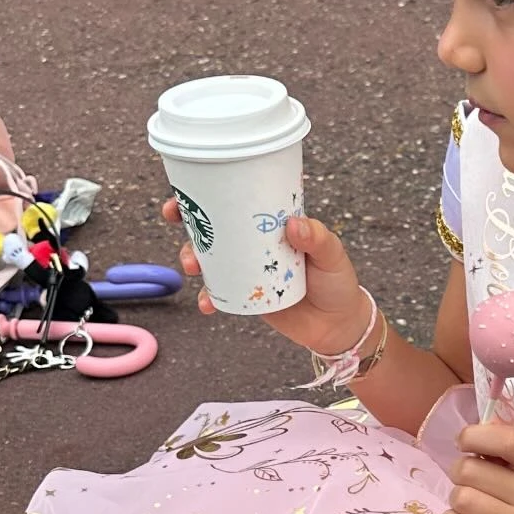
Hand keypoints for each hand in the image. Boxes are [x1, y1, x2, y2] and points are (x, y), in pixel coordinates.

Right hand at [161, 195, 372, 357]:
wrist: (338, 326)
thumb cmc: (338, 282)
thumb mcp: (333, 255)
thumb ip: (317, 239)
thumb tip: (293, 225)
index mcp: (272, 224)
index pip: (239, 201)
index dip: (211, 192)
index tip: (188, 187)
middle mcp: (254, 244)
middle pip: (213, 226)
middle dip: (188, 219)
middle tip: (175, 217)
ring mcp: (247, 270)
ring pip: (209, 259)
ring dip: (192, 257)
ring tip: (192, 266)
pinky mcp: (244, 297)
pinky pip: (218, 294)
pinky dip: (208, 298)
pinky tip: (206, 304)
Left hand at [441, 420, 513, 513]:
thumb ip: (507, 451)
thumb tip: (472, 432)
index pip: (509, 441)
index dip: (476, 435)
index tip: (464, 441)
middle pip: (472, 469)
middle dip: (460, 471)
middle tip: (470, 482)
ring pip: (462, 498)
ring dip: (456, 499)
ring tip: (471, 505)